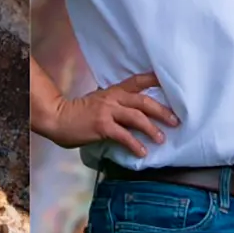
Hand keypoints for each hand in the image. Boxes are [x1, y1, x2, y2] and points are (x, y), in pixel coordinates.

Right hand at [38, 72, 178, 158]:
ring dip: (152, 129)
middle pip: (144, 101)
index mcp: (114, 91)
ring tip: (162, 139)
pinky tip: (142, 152)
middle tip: (175, 121)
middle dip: (162, 111)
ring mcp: (108, 111)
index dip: (154, 80)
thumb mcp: (99, 102)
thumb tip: (135, 116)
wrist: (58, 118)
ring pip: (137, 117)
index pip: (138, 81)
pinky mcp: (102, 126)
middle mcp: (113, 98)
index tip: (171, 83)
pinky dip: (135, 144)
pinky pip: (124, 135)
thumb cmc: (79, 113)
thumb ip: (116, 105)